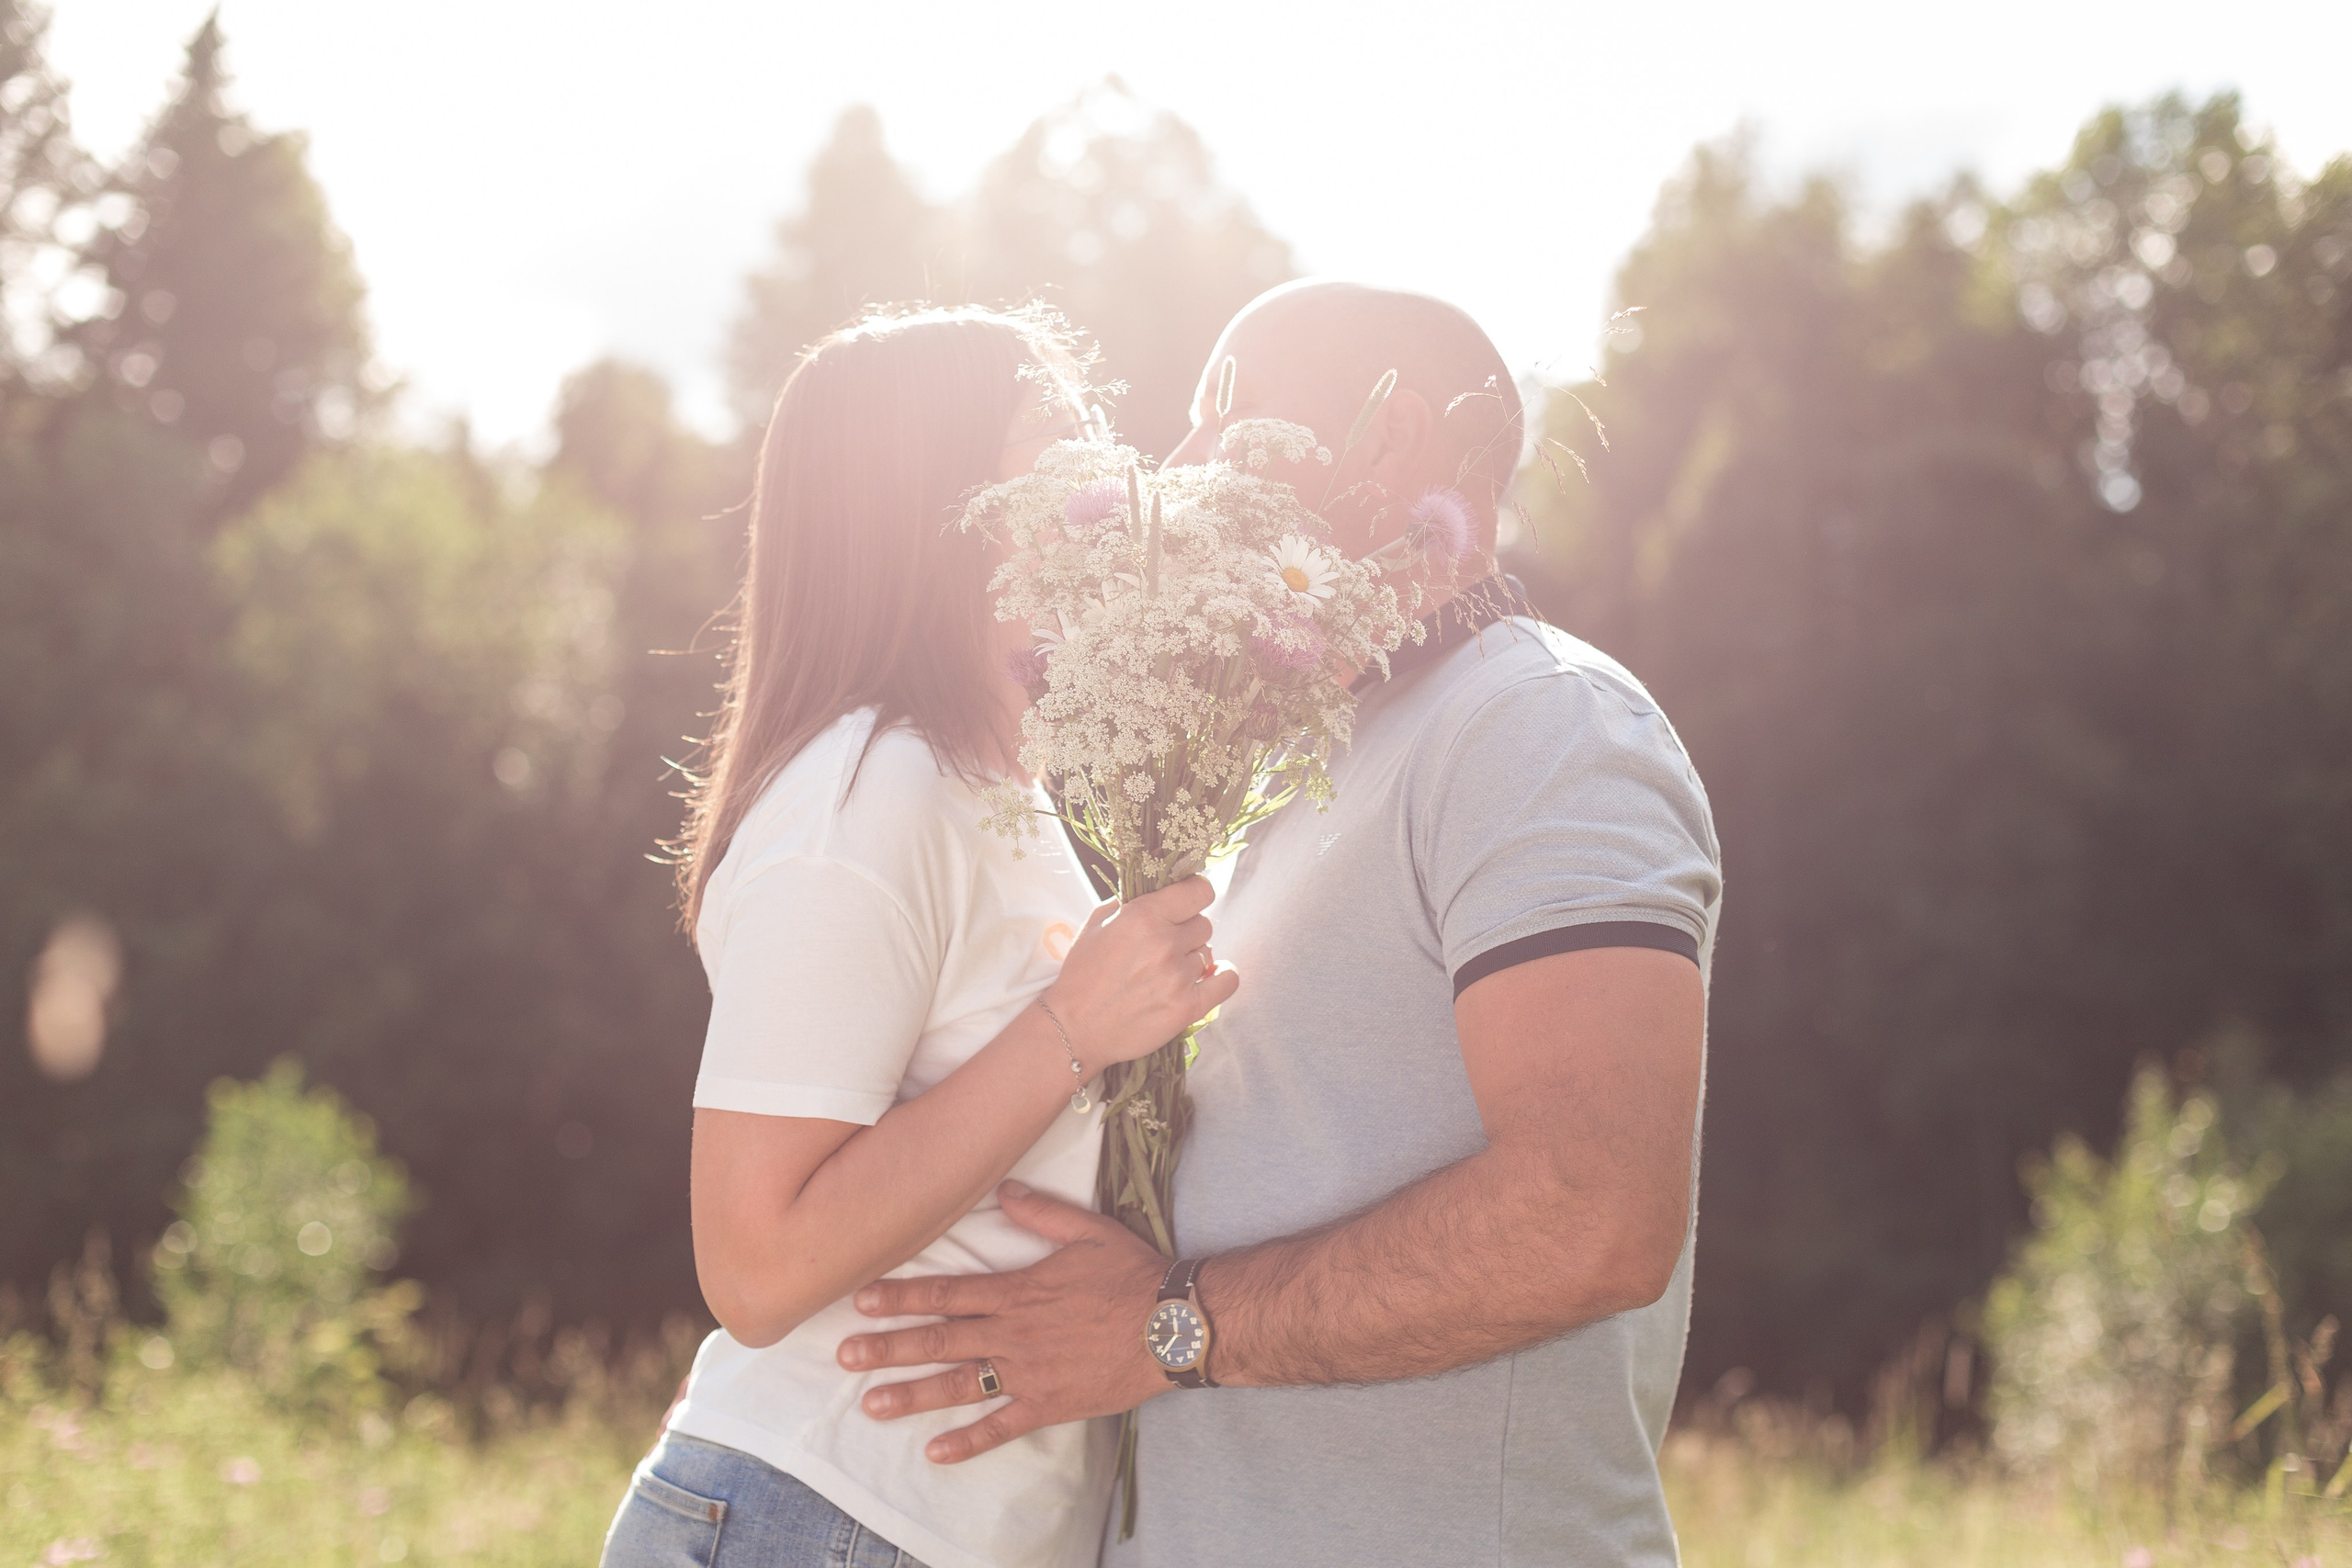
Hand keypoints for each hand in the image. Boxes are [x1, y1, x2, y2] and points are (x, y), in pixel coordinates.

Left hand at [838, 1180, 1172, 1462]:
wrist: (1173, 1325)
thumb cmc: (1133, 1274)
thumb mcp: (1088, 1230)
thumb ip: (1041, 1211)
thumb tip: (1004, 1188)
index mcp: (1018, 1291)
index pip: (947, 1293)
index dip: (902, 1296)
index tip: (861, 1299)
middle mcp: (1013, 1333)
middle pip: (940, 1340)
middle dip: (888, 1347)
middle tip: (844, 1356)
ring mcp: (1028, 1373)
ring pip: (959, 1385)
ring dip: (913, 1395)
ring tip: (871, 1404)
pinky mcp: (1049, 1404)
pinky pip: (1001, 1427)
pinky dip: (968, 1442)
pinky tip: (935, 1454)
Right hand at [1047, 876, 1236, 1070]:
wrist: (1075, 1028)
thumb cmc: (1082, 976)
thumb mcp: (1095, 924)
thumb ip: (1129, 903)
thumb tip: (1159, 892)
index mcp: (1143, 916)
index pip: (1199, 891)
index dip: (1196, 894)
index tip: (1188, 903)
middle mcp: (1165, 943)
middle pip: (1204, 925)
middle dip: (1186, 933)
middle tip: (1164, 948)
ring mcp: (1178, 976)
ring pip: (1209, 954)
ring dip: (1192, 959)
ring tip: (1167, 972)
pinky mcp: (1188, 1007)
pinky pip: (1227, 981)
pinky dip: (1223, 977)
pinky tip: (1211, 978)